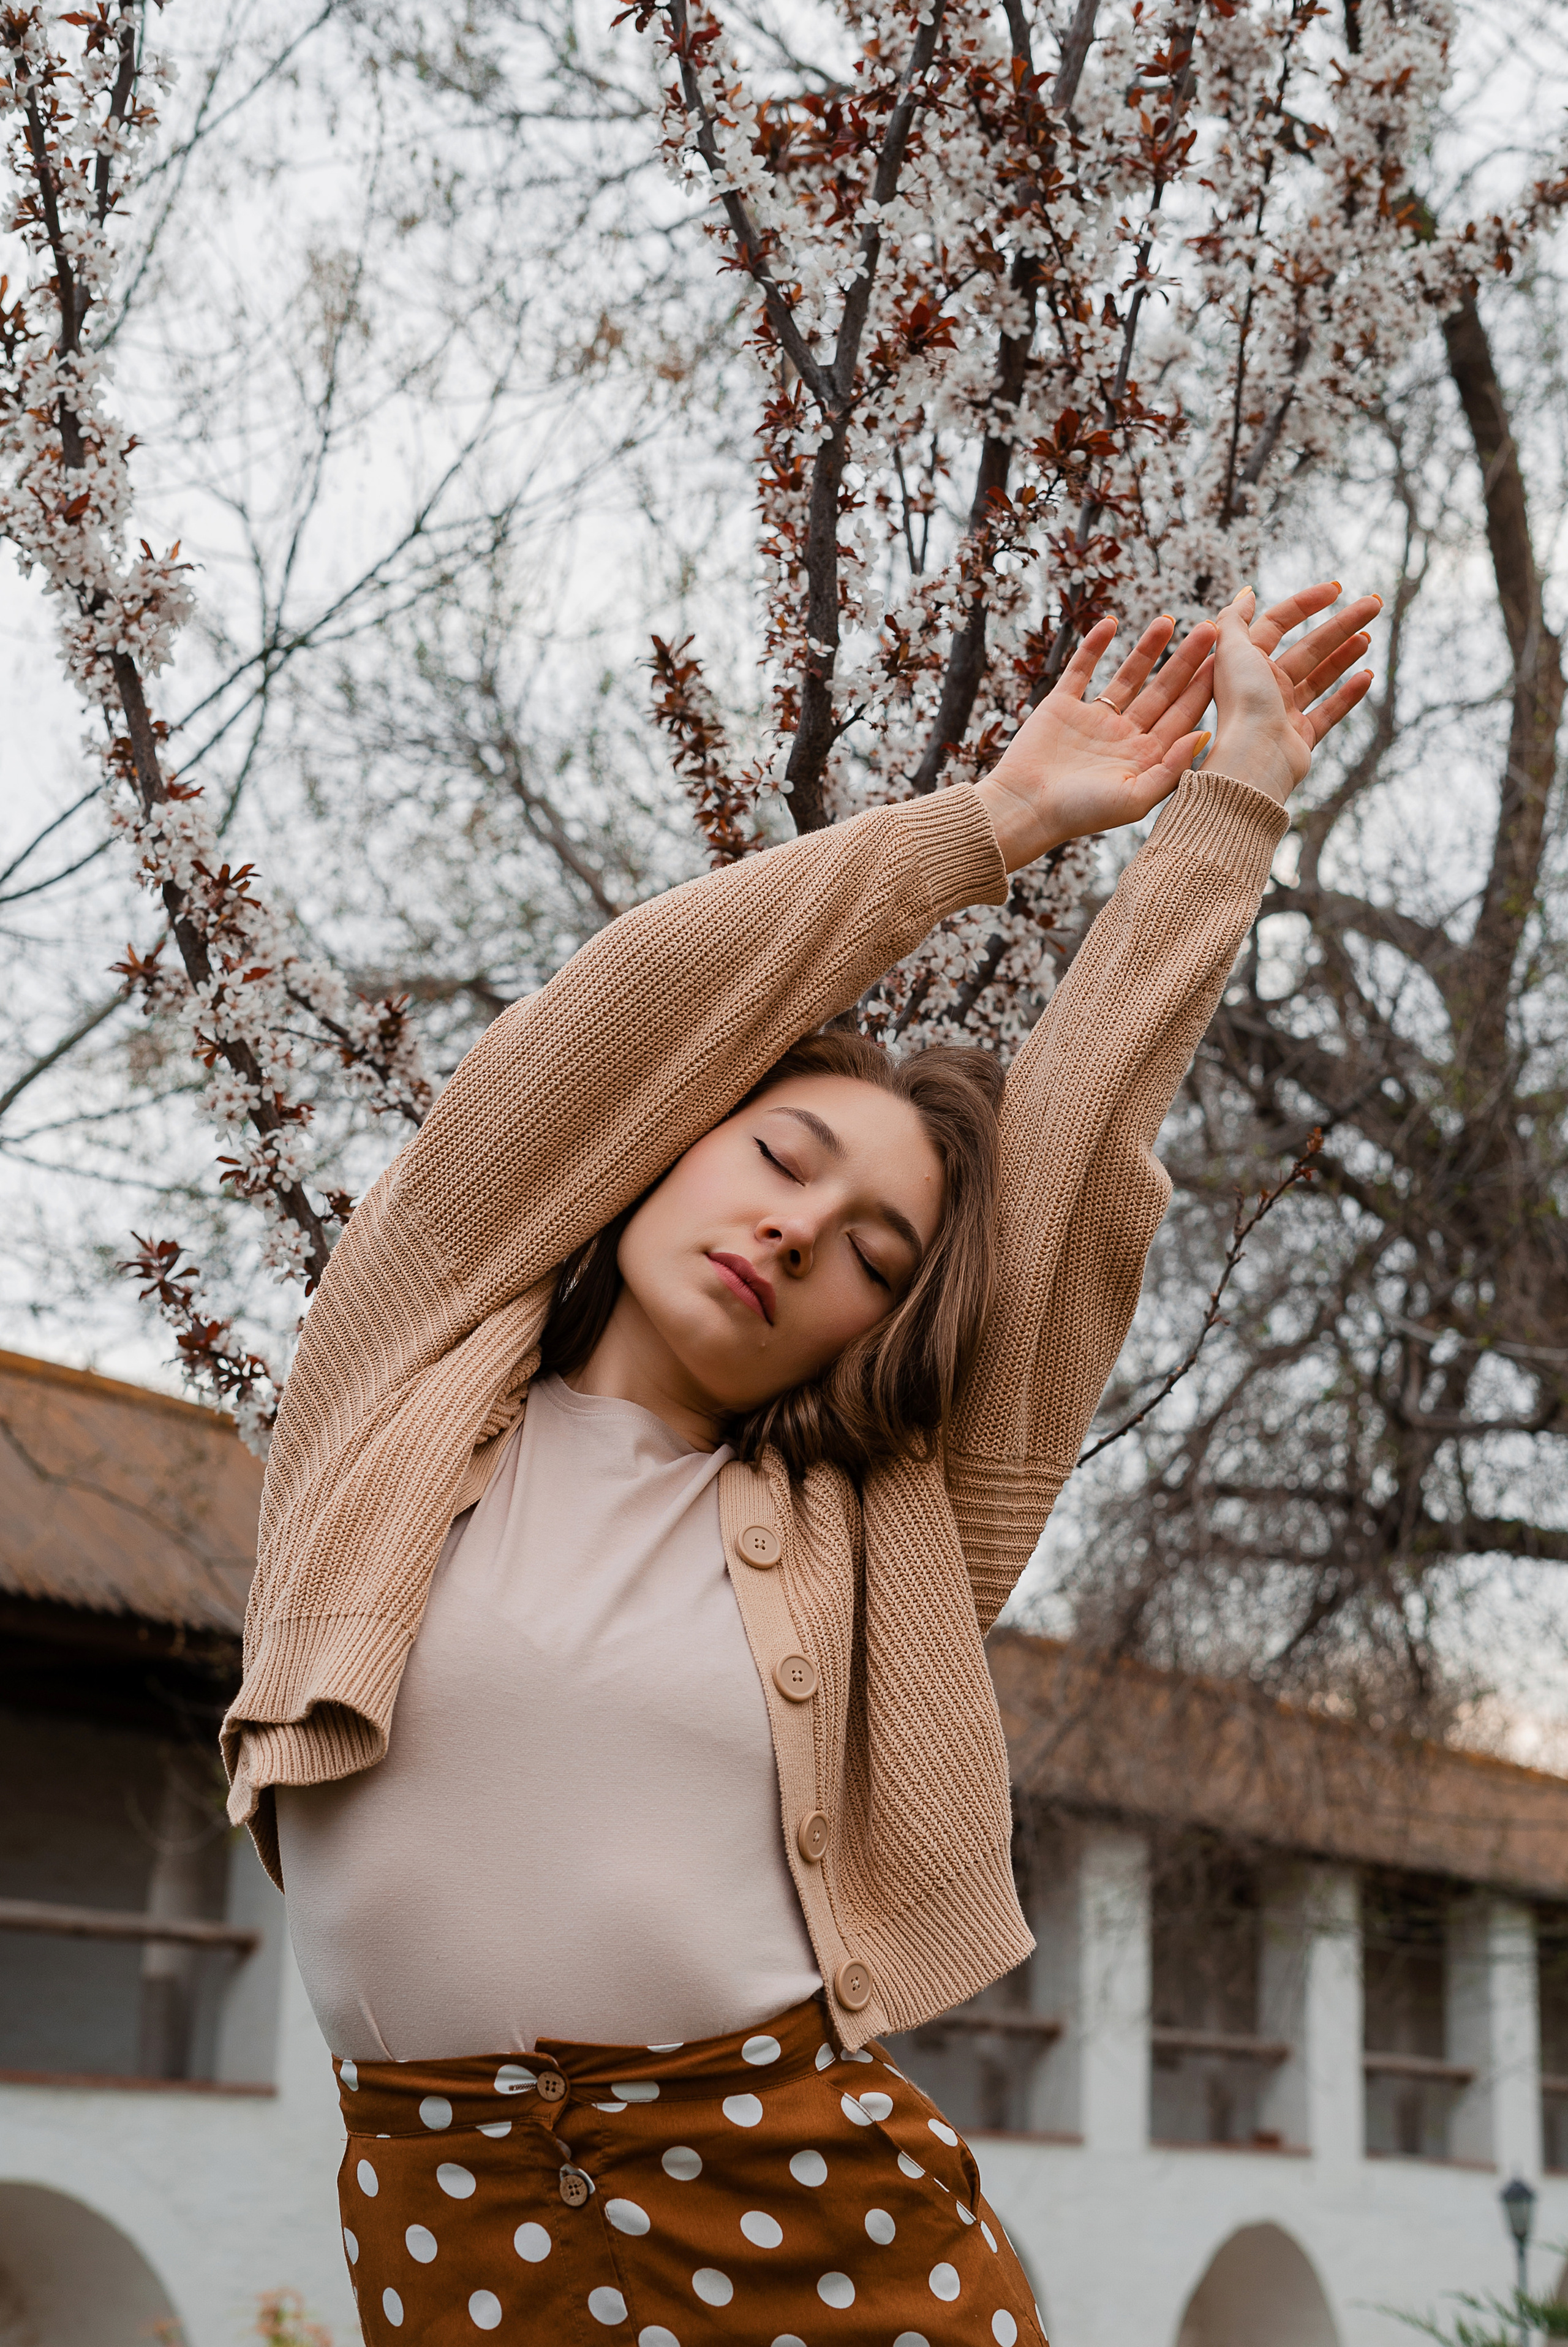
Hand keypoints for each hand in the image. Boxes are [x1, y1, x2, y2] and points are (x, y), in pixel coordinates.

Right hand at [976, 612, 1216, 873]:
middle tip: (1209, 629)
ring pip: (1128, 676)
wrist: (1025, 810)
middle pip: (1162, 690)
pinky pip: (1081, 670)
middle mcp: (1124, 736)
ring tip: (1167, 620)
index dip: (1202, 686)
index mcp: (1145, 757)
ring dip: (1147, 648)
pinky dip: (1094, 646)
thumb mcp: (1136, 799)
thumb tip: (1207, 733)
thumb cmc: (1081, 814)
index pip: (1182, 715)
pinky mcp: (1061, 707)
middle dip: (1185, 660)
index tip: (1226, 659)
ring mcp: (1093, 720)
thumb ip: (1172, 768)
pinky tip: (1110, 622)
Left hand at [1207, 582, 1378, 805]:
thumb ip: (1234, 619)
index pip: (1277, 623)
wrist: (1255, 759)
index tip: (1337, 589)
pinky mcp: (1301, 738)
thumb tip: (1246, 594)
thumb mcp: (1231, 649)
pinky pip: (1328, 713)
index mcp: (1246, 663)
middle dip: (1341, 624)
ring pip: (1319, 677)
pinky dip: (1347, 695)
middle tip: (1375, 605)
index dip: (1305, 603)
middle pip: (1308, 647)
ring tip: (1368, 637)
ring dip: (1344, 655)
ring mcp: (1284, 713)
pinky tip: (1367, 677)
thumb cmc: (1242, 702)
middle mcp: (1264, 686)